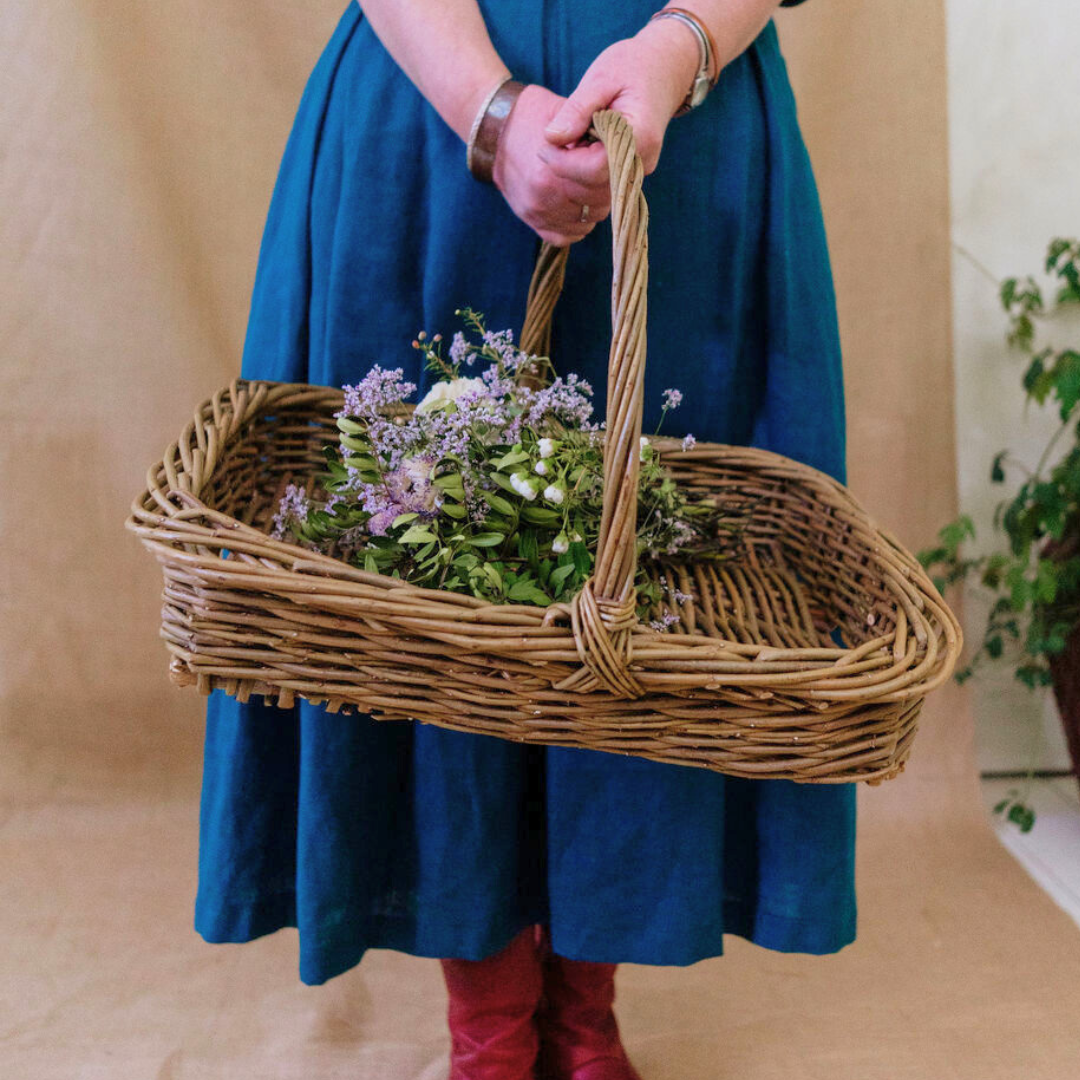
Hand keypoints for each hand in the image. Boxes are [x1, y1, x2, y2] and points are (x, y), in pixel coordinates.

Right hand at [492, 84, 612, 246]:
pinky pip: (566, 236)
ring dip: (592, 206)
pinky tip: (575, 204)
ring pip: (587, 222)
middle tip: (600, 169)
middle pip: (598, 202)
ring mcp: (537, 212)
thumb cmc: (531, 116)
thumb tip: (615, 139)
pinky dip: (576, 224)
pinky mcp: (533, 221)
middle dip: (605, 186)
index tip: (607, 152)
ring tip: (586, 185)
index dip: (612, 162)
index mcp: (552, 167)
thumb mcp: (560, 109)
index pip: (601, 175)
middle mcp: (544, 195)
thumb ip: (588, 124)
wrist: (492, 132)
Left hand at [541, 19, 700, 175]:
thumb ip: (577, 110)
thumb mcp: (601, 78)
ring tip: (570, 134)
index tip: (544, 145)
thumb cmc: (632, 65)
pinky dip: (584, 165)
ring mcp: (639, 168)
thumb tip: (551, 138)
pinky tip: (581, 141)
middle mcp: (643, 160)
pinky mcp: (631, 169)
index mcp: (640, 137)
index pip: (594, 169)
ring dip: (574, 167)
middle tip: (552, 138)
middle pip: (594, 183)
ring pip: (596, 185)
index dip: (564, 162)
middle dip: (567, 166)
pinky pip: (601, 179)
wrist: (665, 66)